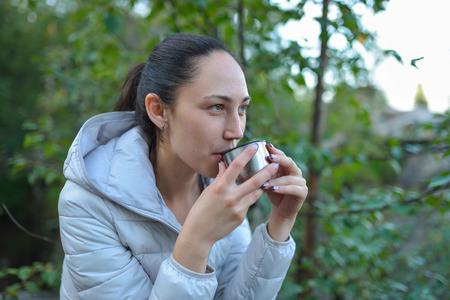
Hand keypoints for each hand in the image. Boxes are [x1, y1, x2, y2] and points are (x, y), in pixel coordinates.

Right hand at [173, 143, 279, 271]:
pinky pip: (249, 204)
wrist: (200, 234)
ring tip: (271, 177)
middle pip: (254, 181)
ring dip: (264, 185)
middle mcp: (230, 197)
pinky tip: (251, 195)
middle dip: (267, 171)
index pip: (236, 166)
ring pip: (256, 193)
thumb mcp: (208, 191)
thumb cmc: (201, 209)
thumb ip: (220, 177)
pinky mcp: (241, 217)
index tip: (256, 146)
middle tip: (275, 164)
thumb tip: (224, 163)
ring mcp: (238, 208)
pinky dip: (250, 198)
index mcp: (220, 187)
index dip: (247, 155)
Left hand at [262, 143, 307, 240]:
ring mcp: (301, 181)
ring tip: (265, 182)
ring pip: (289, 177)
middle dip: (279, 159)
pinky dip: (283, 188)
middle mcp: (295, 171)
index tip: (265, 145)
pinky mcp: (303, 192)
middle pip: (288, 162)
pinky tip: (273, 189)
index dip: (274, 150)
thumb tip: (232, 158)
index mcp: (286, 165)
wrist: (281, 209)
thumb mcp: (264, 178)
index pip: (281, 154)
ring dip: (276, 179)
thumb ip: (258, 169)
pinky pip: (293, 189)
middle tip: (269, 157)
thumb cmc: (271, 191)